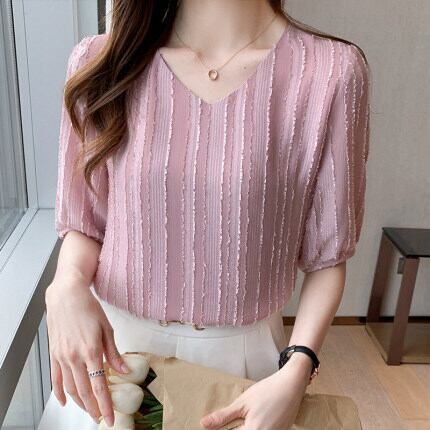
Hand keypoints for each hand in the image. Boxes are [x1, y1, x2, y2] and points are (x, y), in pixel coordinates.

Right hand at [45, 278, 129, 426]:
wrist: (67, 295)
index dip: (105, 405)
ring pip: (70, 388)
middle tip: (100, 417)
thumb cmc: (88, 308)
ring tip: (89, 410)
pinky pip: (55, 379)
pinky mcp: (53, 354)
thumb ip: (114, 353)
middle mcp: (74, 357)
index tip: (109, 417)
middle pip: (84, 391)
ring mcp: (62, 357)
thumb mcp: (107, 328)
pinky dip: (60, 393)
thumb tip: (124, 371)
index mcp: (91, 351)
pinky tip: (65, 400)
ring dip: (79, 403)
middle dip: (93, 408)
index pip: (99, 386)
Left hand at [200, 354, 310, 429]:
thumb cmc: (268, 391)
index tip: (213, 426)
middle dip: (233, 429)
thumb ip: (223, 416)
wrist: (292, 385)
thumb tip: (204, 424)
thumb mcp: (243, 402)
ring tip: (240, 420)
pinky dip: (254, 428)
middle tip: (227, 422)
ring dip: (243, 428)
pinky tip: (251, 421)